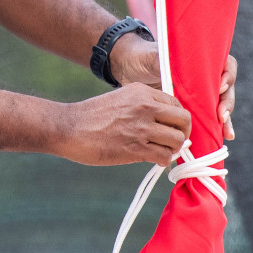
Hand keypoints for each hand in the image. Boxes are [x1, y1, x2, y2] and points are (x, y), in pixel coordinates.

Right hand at [52, 82, 190, 165]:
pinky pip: (164, 156)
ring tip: (161, 151)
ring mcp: (141, 127)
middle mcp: (145, 107)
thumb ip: (143, 106)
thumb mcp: (120, 99)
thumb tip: (165, 122)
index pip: (176, 104)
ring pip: (177, 140)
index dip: (177, 119)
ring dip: (172, 149)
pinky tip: (153, 159)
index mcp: (141, 92)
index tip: (171, 128)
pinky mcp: (135, 148)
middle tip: (173, 141)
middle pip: (183, 121)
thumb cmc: (92, 116)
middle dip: (182, 134)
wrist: (68, 127)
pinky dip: (162, 160)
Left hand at [113, 38, 237, 140]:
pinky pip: (209, 117)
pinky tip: (221, 137)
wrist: (134, 68)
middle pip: (227, 90)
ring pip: (221, 105)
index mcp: (204, 60)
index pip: (227, 66)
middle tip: (221, 115)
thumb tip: (178, 66)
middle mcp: (207, 77)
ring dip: (226, 120)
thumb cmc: (148, 57)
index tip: (219, 87)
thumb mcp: (159, 55)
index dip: (228, 76)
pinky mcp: (195, 107)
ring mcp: (202, 93)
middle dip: (227, 103)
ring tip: (226, 133)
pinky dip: (215, 127)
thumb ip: (169, 59)